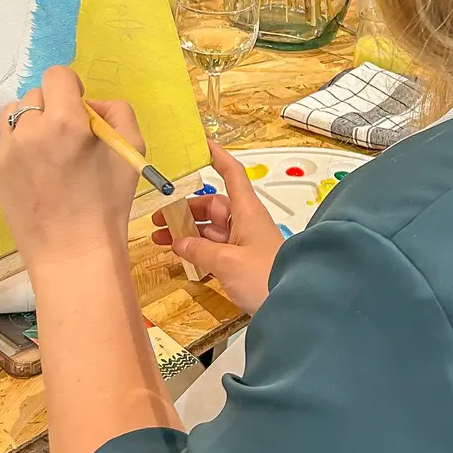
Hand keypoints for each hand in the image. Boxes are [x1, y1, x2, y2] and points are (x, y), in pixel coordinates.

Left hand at [0, 67, 141, 275]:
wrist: (74, 254)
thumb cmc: (109, 204)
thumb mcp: (132, 150)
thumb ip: (117, 112)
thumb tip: (92, 105)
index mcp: (65, 121)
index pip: (57, 75)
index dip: (71, 86)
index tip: (79, 108)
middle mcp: (30, 130)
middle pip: (35, 94)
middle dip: (53, 107)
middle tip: (69, 136)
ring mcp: (8, 152)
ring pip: (14, 115)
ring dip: (31, 122)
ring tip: (49, 150)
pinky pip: (8, 144)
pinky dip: (22, 149)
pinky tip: (40, 175)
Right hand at [151, 143, 284, 312]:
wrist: (294, 307)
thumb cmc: (264, 277)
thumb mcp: (226, 262)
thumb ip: (199, 251)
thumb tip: (179, 243)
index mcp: (247, 211)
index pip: (232, 174)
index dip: (218, 157)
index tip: (201, 145)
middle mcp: (246, 222)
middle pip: (213, 206)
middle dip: (185, 210)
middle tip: (158, 219)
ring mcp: (246, 243)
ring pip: (212, 229)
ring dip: (188, 232)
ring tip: (160, 239)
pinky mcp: (245, 263)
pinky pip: (217, 249)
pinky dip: (199, 250)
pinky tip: (181, 257)